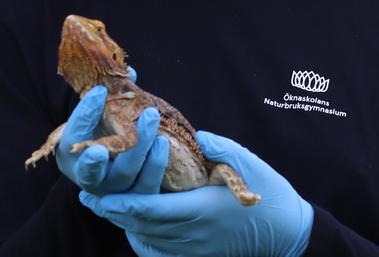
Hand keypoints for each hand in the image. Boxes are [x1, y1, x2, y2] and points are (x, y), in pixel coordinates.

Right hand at [57, 85, 171, 194]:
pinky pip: (148, 186)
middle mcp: (89, 178)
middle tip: (145, 115)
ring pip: (128, 177)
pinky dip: (156, 166)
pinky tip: (163, 144)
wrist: (108, 171)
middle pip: (102, 166)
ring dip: (144, 153)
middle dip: (120, 141)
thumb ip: (109, 97)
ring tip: (158, 131)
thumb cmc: (99, 134)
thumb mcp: (96, 118)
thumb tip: (132, 73)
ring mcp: (113, 190)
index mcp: (71, 156)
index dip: (85, 113)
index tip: (100, 91)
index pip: (74, 136)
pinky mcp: (136, 196)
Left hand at [79, 131, 311, 256]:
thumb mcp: (249, 163)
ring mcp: (195, 250)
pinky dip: (144, 243)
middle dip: (113, 212)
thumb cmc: (271, 194)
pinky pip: (162, 255)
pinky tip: (136, 231)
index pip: (148, 209)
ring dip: (125, 225)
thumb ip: (220, 147)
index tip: (96, 194)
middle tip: (88, 197)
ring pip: (148, 240)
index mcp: (200, 210)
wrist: (290, 234)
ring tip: (105, 208)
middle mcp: (192, 235)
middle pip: (141, 227)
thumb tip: (198, 134)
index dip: (119, 203)